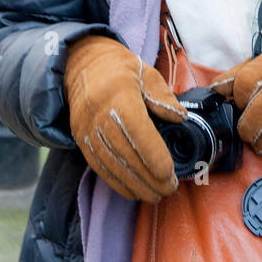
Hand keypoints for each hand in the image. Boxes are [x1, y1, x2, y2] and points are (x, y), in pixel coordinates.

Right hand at [63, 35, 186, 202]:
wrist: (82, 65)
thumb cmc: (121, 70)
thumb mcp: (146, 73)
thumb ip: (163, 96)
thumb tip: (180, 117)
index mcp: (119, 93)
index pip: (136, 130)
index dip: (153, 154)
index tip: (169, 172)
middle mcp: (99, 113)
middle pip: (125, 152)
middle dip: (148, 176)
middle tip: (169, 189)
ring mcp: (86, 128)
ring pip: (111, 163)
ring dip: (134, 184)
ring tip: (155, 195)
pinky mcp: (81, 138)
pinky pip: (98, 165)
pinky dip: (116, 182)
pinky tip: (133, 191)